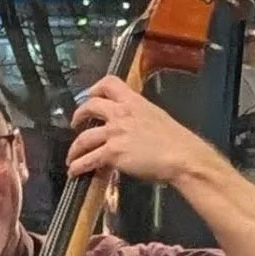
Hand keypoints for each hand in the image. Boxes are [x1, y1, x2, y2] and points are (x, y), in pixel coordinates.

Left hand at [67, 75, 216, 188]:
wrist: (183, 157)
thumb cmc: (176, 141)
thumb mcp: (156, 117)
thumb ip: (138, 116)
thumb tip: (129, 125)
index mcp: (135, 101)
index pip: (110, 83)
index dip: (94, 88)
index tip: (89, 96)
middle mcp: (121, 113)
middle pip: (90, 106)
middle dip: (77, 116)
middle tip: (74, 125)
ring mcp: (115, 132)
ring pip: (83, 138)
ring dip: (74, 150)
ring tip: (71, 157)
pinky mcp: (112, 152)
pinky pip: (87, 160)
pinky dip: (77, 167)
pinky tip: (74, 172)